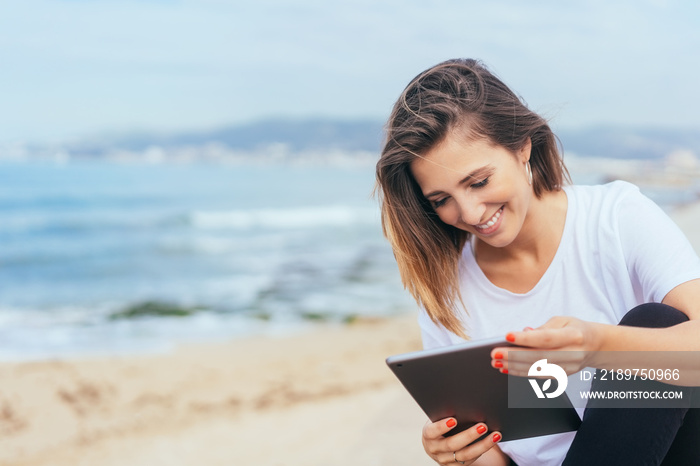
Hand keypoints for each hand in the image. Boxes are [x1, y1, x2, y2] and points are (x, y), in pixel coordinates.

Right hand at [422, 417, 500, 464]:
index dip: (441, 427)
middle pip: (452, 444)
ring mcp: (444, 460)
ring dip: (482, 445)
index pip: (432, 431)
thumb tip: (463, 404)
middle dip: (469, 435)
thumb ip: (444, 414)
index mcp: (428, 435)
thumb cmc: (439, 424)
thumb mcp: (437, 419)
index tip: (453, 420)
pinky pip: (469, 461)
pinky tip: (491, 442)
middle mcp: (434, 449)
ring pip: (465, 455)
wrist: (437, 443)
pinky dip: (481, 451)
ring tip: (495, 435)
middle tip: (483, 425)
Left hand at [490, 316, 605, 376]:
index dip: (526, 338)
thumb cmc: (575, 329)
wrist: (597, 346)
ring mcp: (569, 367)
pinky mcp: (564, 375)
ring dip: (514, 366)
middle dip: (514, 356)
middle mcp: (573, 353)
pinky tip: (507, 369)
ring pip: (538, 369)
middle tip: (495, 354)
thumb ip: (543, 328)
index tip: (507, 335)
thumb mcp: (562, 320)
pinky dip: (522, 373)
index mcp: (574, 335)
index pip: (547, 338)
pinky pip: (539, 376)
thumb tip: (524, 333)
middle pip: (539, 357)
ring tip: (496, 362)